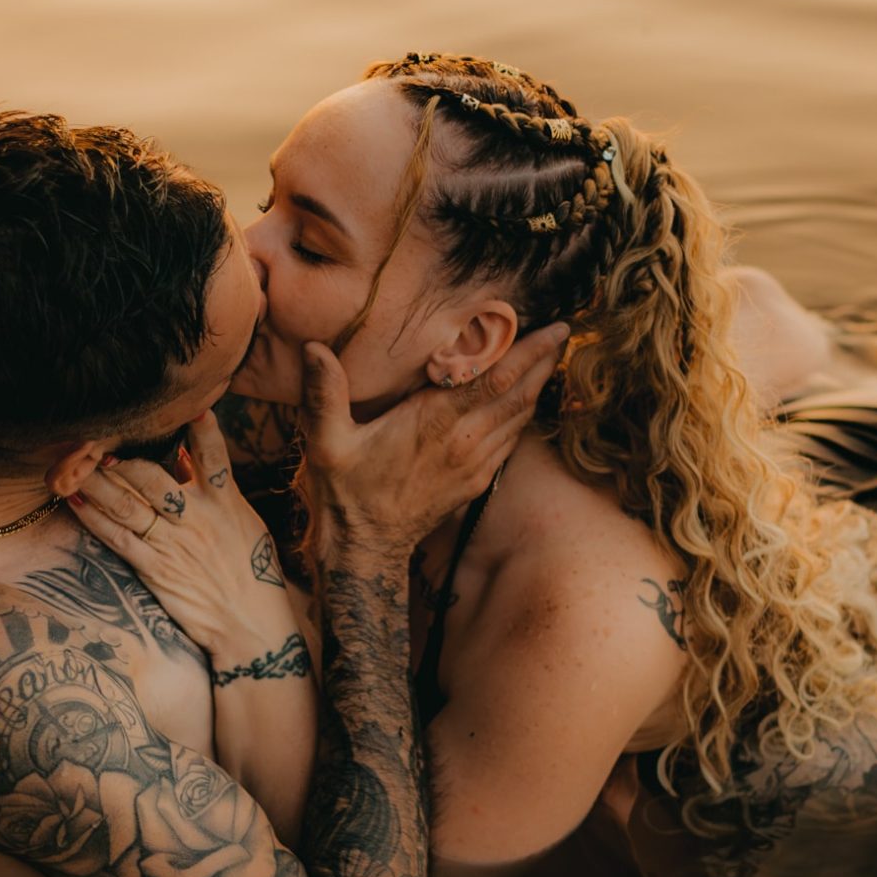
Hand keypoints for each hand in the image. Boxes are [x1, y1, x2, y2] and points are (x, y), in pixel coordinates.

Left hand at [67, 413, 293, 658]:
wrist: (251, 626)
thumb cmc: (252, 572)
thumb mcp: (244, 524)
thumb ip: (218, 490)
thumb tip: (188, 456)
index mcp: (225, 503)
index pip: (212, 456)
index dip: (198, 430)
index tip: (183, 407)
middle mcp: (197, 518)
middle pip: (153, 478)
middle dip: (122, 458)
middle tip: (96, 438)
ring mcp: (173, 544)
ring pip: (127, 504)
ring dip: (97, 482)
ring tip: (74, 462)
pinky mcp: (155, 569)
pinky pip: (117, 538)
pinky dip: (93, 517)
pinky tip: (74, 500)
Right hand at [300, 322, 570, 555]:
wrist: (367, 548)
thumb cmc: (347, 491)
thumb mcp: (326, 441)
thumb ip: (323, 393)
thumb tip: (314, 348)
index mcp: (435, 421)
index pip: (495, 378)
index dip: (529, 351)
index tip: (555, 328)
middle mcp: (464, 440)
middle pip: (519, 393)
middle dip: (544, 361)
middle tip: (563, 333)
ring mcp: (475, 463)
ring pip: (520, 417)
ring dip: (538, 386)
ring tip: (550, 359)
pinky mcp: (476, 481)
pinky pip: (511, 441)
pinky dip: (523, 416)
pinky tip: (524, 403)